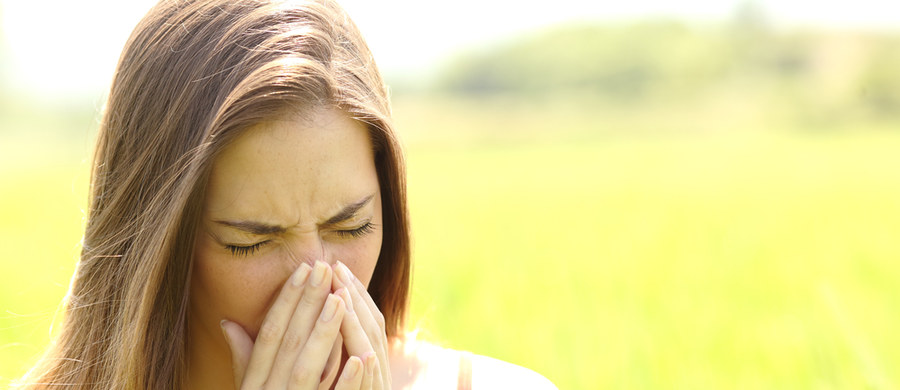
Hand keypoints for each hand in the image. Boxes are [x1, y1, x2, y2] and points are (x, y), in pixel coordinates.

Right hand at [220, 261, 375, 388]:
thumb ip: (245, 360)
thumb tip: (228, 321)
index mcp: (254, 384)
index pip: (269, 335)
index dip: (285, 302)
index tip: (303, 270)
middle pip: (288, 344)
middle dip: (307, 304)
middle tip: (325, 267)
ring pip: (307, 369)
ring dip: (324, 335)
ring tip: (341, 300)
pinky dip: (344, 384)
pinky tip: (360, 360)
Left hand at [331, 261, 391, 389]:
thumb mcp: (339, 375)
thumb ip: (336, 351)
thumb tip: (317, 314)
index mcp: (370, 366)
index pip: (367, 323)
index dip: (354, 294)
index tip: (336, 267)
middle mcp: (378, 376)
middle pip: (371, 332)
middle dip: (353, 298)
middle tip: (335, 267)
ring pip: (370, 356)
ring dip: (357, 325)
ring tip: (341, 294)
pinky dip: (366, 376)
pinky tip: (362, 357)